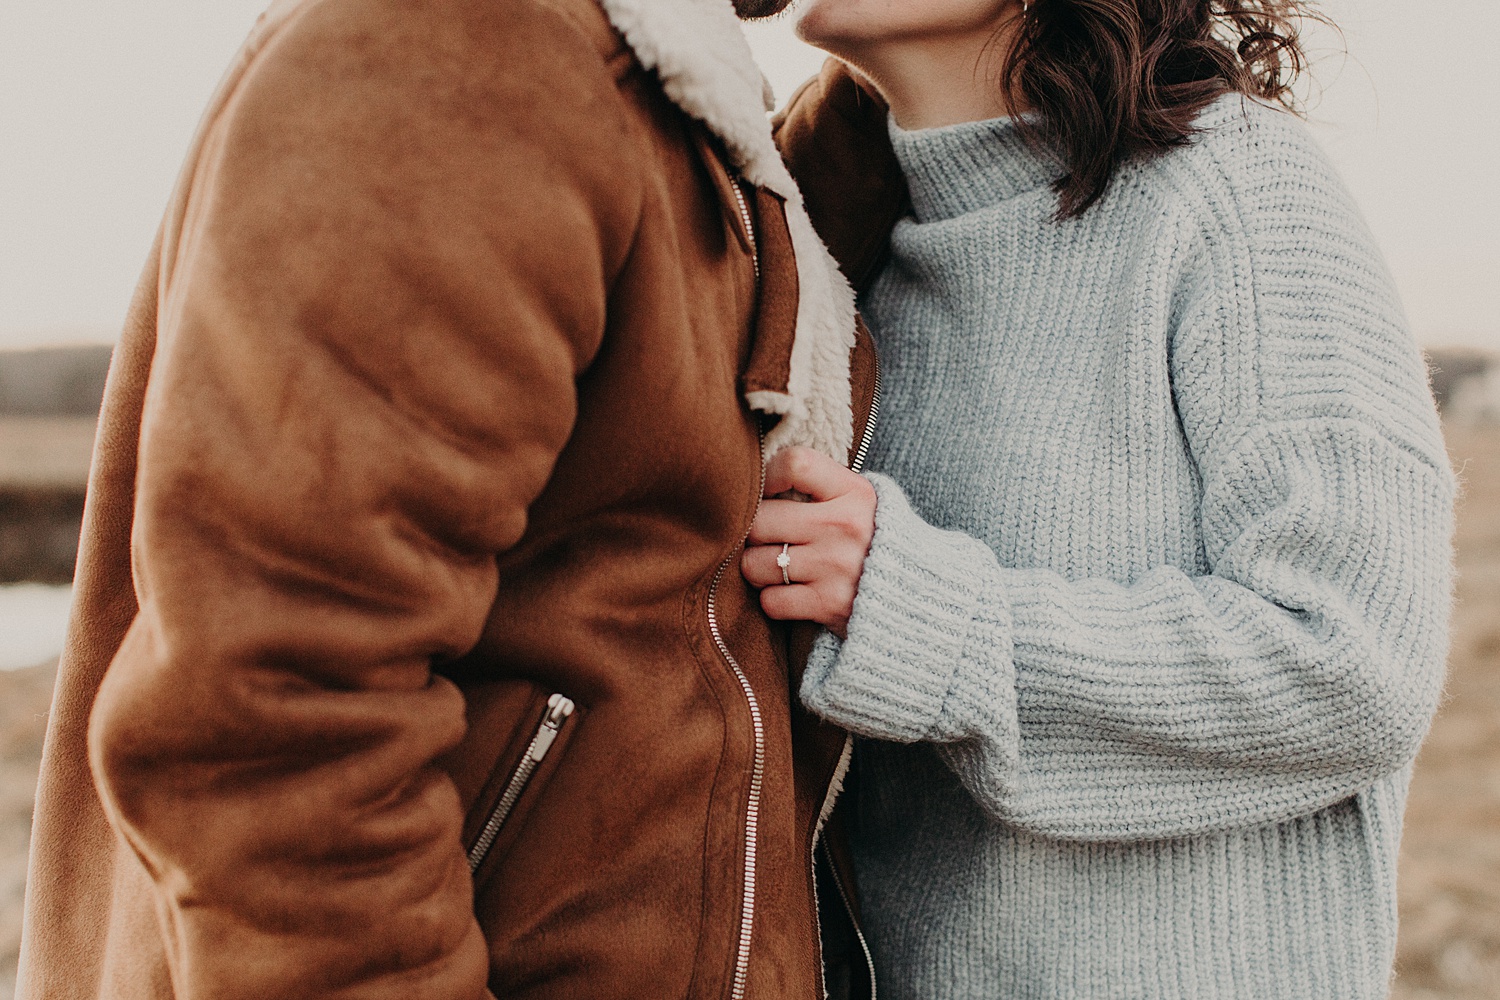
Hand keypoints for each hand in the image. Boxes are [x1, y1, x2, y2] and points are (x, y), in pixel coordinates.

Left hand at [741, 446, 876, 638]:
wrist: (922, 594)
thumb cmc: (874, 541)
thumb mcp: (861, 501)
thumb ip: (818, 486)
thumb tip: (757, 483)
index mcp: (854, 492)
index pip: (794, 463)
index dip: (768, 477)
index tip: (770, 494)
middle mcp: (844, 526)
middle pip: (760, 520)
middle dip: (755, 533)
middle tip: (770, 540)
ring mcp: (835, 566)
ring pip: (754, 564)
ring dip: (759, 570)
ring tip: (781, 568)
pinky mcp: (829, 604)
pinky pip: (770, 601)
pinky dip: (774, 601)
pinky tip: (794, 594)